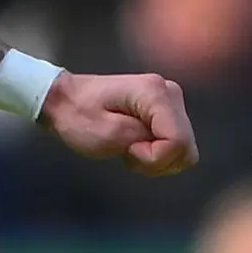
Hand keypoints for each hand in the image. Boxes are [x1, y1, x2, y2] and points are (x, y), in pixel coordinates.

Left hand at [44, 69, 195, 175]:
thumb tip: (172, 146)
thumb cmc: (78, 116)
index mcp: (156, 93)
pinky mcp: (168, 111)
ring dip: (157, 159)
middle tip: (127, 151)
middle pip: (186, 147)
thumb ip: (144, 142)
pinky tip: (135, 145)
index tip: (128, 149)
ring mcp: (172, 101)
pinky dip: (157, 153)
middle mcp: (171, 93)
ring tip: (129, 148)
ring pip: (184, 150)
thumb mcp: (106, 135)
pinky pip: (176, 146)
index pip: (178, 141)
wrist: (65, 100)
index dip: (154, 157)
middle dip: (157, 159)